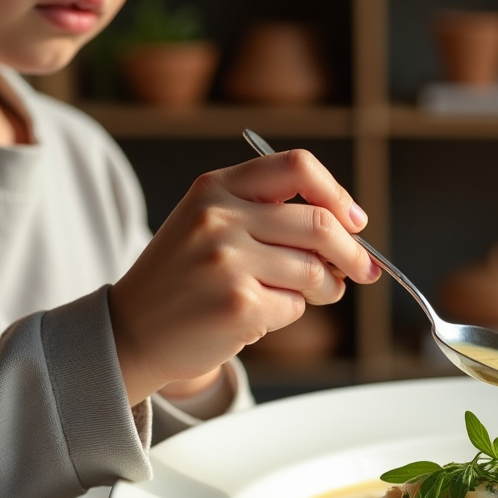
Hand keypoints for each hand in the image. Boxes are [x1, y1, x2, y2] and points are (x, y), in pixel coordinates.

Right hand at [109, 150, 378, 405]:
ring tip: (309, 295)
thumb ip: (272, 217)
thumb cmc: (187, 278)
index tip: (355, 221)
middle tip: (365, 271)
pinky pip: (296, 307)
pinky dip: (292, 313)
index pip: (297, 167)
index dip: (337, 195)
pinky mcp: (239, 304)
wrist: (132, 330)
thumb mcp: (212, 225)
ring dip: (326, 289)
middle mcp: (219, 217)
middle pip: (320, 224)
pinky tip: (261, 314)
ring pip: (315, 271)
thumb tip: (352, 233)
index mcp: (216, 188)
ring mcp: (227, 261)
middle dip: (354, 253)